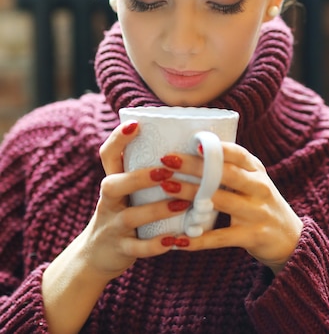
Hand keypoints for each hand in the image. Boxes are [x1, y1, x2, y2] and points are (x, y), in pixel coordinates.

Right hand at [80, 121, 192, 281]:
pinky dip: (156, 245)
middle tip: (166, 171)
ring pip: (130, 217)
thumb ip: (141, 172)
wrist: (95, 256)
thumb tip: (180, 145)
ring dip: (157, 209)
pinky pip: (138, 249)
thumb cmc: (121, 213)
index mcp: (112, 182)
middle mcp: (109, 202)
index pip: (107, 155)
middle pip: (113, 185)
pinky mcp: (120, 250)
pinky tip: (175, 240)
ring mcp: (112, 227)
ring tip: (183, 203)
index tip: (136, 124)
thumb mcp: (124, 192)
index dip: (118, 139)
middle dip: (139, 177)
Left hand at [159, 143, 302, 273]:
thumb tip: (192, 151)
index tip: (191, 142)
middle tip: (167, 161)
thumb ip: (230, 168)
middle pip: (226, 173)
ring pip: (220, 201)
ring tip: (167, 188)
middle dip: (195, 166)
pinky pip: (221, 238)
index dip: (215, 148)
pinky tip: (178, 239)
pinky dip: (198, 239)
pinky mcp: (253, 237)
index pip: (237, 153)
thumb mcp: (253, 181)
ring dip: (191, 195)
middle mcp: (260, 187)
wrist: (290, 239)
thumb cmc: (260, 203)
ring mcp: (257, 212)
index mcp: (256, 170)